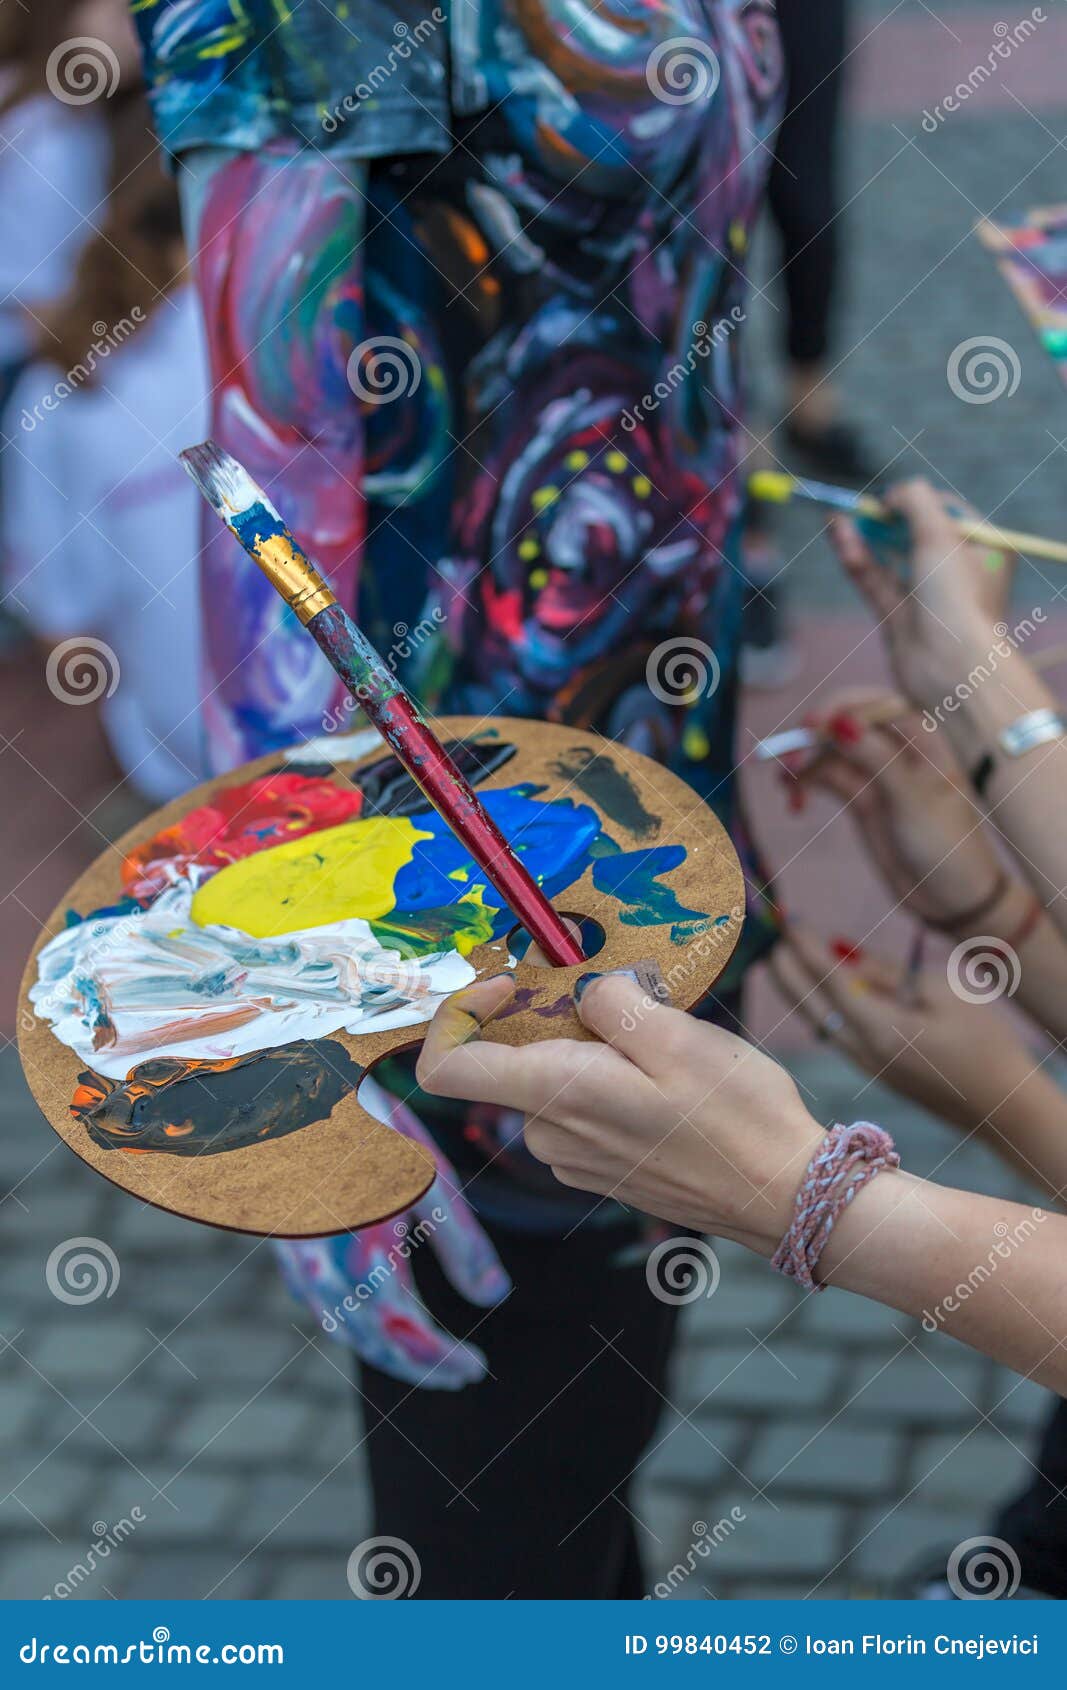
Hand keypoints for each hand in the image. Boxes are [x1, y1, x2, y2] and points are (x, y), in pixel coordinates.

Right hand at [273, 1074, 508, 1389]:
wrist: (297, 1087)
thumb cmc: (370, 1128)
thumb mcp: (429, 1178)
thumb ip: (461, 1243)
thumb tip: (493, 1298)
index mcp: (364, 1258)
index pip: (407, 1334)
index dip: (441, 1360)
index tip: (474, 1368)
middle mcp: (323, 1272)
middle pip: (373, 1342)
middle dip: (418, 1364)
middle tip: (457, 1372)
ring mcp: (297, 1261)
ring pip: (343, 1325)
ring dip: (386, 1346)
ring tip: (426, 1351)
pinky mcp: (286, 1244)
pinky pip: (321, 1300)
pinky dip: (353, 1317)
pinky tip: (376, 1313)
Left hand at [416, 974, 824, 1253]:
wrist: (784, 1196)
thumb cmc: (736, 1117)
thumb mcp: (677, 1035)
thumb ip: (611, 1003)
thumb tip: (581, 992)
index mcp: (555, 1096)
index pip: (445, 1069)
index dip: (457, 1014)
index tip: (509, 982)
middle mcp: (549, 1134)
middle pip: (509, 1060)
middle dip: (552, 1016)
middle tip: (625, 996)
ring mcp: (572, 1158)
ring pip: (551, 1081)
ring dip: (589, 1047)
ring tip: (660, 1039)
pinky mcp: (599, 1169)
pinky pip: (579, 1108)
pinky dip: (606, 1078)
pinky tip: (665, 1077)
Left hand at [769, 927, 1039, 1133]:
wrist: (1002, 1109)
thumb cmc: (984, 1043)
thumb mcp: (944, 993)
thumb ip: (891, 976)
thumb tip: (848, 959)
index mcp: (879, 1028)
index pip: (830, 980)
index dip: (806, 948)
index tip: (788, 921)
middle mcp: (863, 1050)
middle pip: (811, 1006)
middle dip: (786, 972)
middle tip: (767, 940)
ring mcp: (868, 1066)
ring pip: (819, 1023)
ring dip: (796, 992)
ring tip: (778, 963)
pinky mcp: (877, 1072)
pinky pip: (835, 1035)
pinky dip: (818, 1009)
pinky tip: (813, 995)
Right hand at [786, 688, 1005, 928]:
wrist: (952, 898)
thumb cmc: (946, 845)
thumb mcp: (912, 800)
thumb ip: (876, 758)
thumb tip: (840, 722)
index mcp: (922, 738)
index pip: (873, 706)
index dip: (838, 709)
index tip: (810, 727)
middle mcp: (897, 749)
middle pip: (845, 725)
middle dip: (814, 737)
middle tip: (788, 759)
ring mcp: (877, 774)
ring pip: (831, 753)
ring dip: (804, 763)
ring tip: (784, 786)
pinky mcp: (862, 800)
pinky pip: (826, 780)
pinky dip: (806, 785)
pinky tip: (793, 800)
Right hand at [832, 478, 1012, 712]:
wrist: (950, 667)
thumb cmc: (956, 597)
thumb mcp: (940, 533)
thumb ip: (914, 500)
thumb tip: (890, 496)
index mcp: (982, 548)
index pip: (945, 512)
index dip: (914, 501)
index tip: (889, 499)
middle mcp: (956, 571)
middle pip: (911, 534)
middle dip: (881, 520)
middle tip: (853, 506)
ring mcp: (926, 596)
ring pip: (888, 559)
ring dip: (862, 538)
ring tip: (835, 517)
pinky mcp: (899, 618)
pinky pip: (875, 582)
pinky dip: (857, 561)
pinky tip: (839, 539)